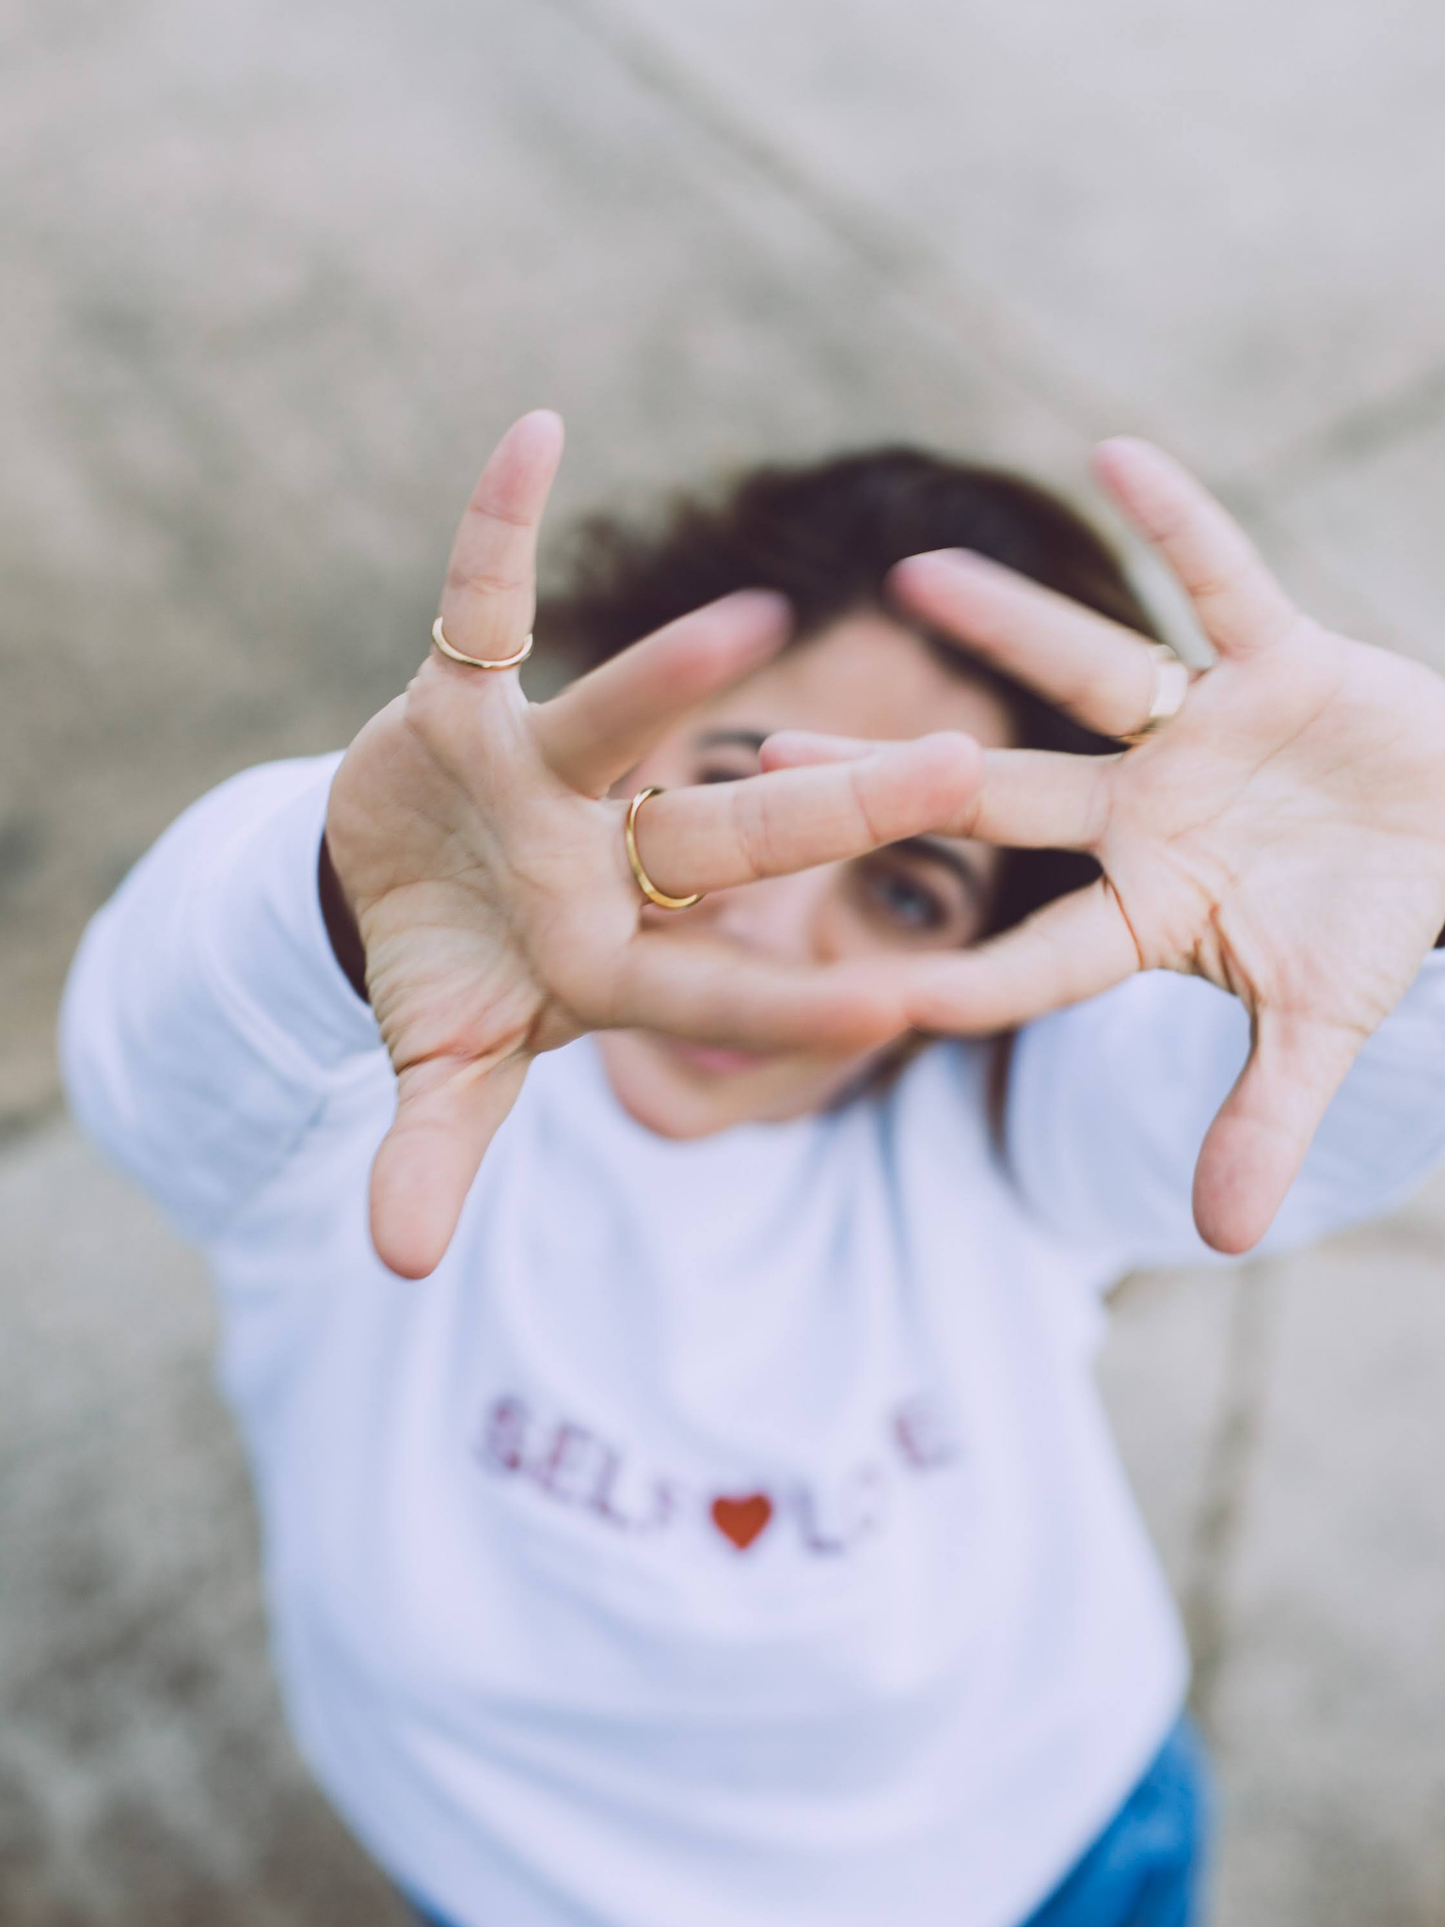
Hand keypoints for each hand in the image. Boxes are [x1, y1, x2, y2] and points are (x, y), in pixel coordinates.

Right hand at [326, 412, 986, 1277]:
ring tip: (757, 620)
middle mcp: (600, 855)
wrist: (389, 895)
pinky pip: (479, 601)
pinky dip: (495, 526)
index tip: (910, 1009)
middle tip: (969, 772)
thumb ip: (431, 1153)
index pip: (720, 982)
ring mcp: (542, 772)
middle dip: (835, 811)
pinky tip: (534, 429)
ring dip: (677, 673)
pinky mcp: (467, 695)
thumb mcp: (443, 1071)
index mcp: (611, 957)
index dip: (800, 998)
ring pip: (625, 719)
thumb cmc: (447, 985)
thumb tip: (398, 1266)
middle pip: (727, 835)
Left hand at [769, 441, 1444, 1253]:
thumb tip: (1218, 1240)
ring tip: (911, 575)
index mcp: (1148, 907)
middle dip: (899, 776)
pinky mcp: (1276, 656)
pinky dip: (1185, 523)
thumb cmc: (1371, 926)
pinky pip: (1225, 579)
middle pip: (1003, 792)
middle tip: (775, 748)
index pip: (1040, 953)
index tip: (881, 1002)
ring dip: (1006, 622)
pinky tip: (1115, 450)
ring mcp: (1202, 730)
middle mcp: (1146, 810)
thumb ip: (1264, 1116)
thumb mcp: (1323, 1024)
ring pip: (1088, 670)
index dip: (974, 979)